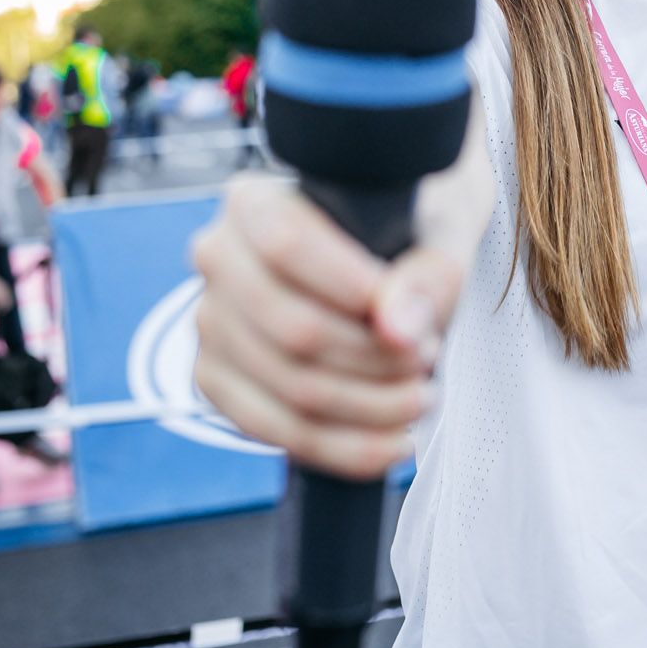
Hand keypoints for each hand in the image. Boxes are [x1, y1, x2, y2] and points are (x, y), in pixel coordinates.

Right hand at [192, 104, 490, 480]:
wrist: (395, 250)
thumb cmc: (410, 233)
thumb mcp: (437, 239)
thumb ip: (425, 277)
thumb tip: (397, 329)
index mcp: (255, 201)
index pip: (289, 243)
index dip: (354, 289)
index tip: (412, 318)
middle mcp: (218, 256)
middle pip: (294, 328)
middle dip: (375, 360)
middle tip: (428, 359)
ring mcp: (210, 322)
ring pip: (290, 387)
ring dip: (370, 408)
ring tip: (421, 396)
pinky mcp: (215, 379)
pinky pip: (274, 430)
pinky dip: (344, 447)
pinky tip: (393, 441)